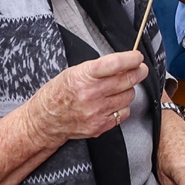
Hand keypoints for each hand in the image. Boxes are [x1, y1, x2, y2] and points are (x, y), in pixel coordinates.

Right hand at [25, 50, 148, 144]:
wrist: (44, 121)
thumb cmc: (58, 93)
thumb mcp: (74, 72)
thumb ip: (100, 67)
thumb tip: (125, 62)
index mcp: (83, 76)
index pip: (115, 64)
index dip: (132, 59)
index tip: (137, 57)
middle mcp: (91, 94)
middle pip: (128, 79)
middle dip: (138, 71)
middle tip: (140, 69)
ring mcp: (96, 112)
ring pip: (129, 96)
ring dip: (128, 89)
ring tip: (119, 88)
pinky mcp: (100, 126)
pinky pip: (124, 113)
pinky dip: (122, 106)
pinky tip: (113, 103)